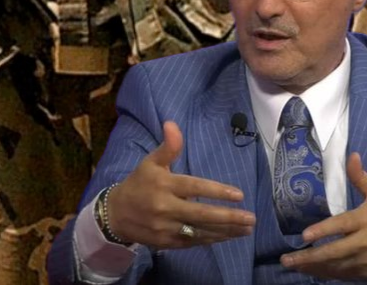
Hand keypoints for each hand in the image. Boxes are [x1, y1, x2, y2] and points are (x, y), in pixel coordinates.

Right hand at [107, 121, 255, 247]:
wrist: (115, 215)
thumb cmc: (139, 184)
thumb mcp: (151, 162)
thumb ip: (168, 146)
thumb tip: (172, 124)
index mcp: (164, 185)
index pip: (194, 188)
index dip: (216, 191)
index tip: (239, 195)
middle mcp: (165, 208)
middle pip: (201, 214)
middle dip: (228, 217)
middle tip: (251, 218)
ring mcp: (166, 228)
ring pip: (200, 231)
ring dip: (226, 232)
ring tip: (247, 229)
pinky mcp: (166, 243)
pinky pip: (193, 242)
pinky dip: (212, 240)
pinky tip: (229, 236)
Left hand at [280, 153, 366, 279]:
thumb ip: (361, 177)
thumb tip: (351, 155)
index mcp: (366, 219)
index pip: (342, 225)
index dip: (323, 231)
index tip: (304, 236)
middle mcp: (364, 242)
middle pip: (334, 252)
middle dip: (310, 257)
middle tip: (287, 259)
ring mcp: (365, 260)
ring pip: (336, 267)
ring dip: (313, 267)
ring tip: (293, 265)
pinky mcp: (366, 272)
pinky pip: (343, 275)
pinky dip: (327, 274)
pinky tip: (312, 271)